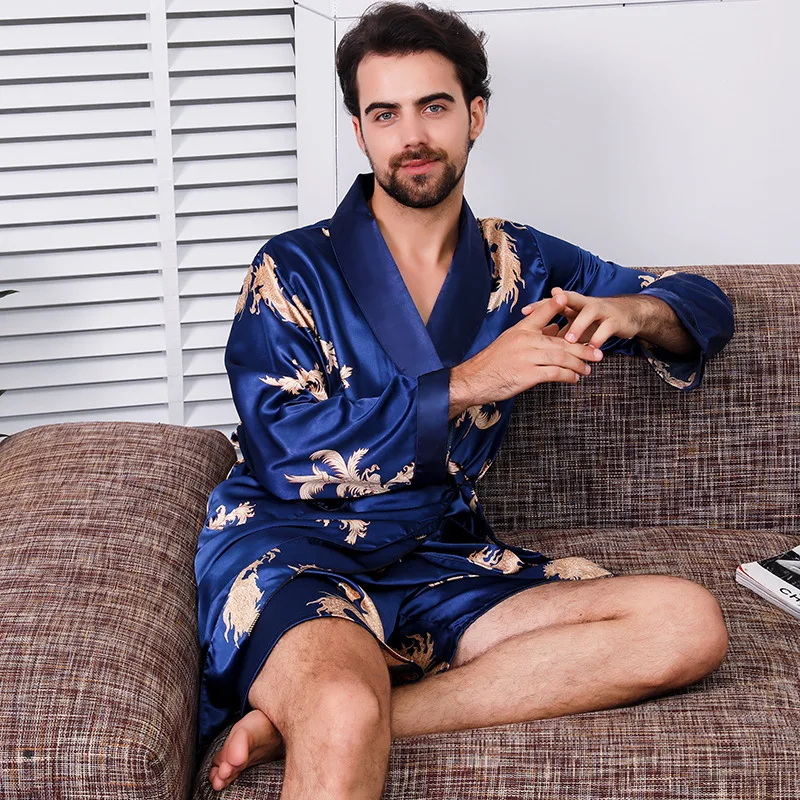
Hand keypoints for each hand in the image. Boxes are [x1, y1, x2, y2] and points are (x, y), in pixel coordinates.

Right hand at [450, 293, 603, 416]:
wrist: (473, 380)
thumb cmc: (491, 363)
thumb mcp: (510, 342)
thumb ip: (532, 334)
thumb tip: (554, 328)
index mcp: (520, 330)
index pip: (541, 313)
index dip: (555, 305)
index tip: (569, 299)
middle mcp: (525, 340)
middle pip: (561, 341)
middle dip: (583, 348)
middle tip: (597, 352)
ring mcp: (526, 357)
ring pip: (561, 357)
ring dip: (578, 364)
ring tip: (588, 368)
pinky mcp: (527, 375)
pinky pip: (554, 373)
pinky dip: (568, 376)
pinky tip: (574, 378)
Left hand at [521, 286, 642, 349]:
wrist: (628, 315)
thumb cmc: (596, 321)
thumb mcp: (575, 323)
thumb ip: (557, 330)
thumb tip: (535, 342)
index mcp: (574, 304)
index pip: (554, 301)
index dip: (539, 305)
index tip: (524, 312)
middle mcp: (586, 303)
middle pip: (570, 299)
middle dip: (557, 305)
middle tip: (545, 318)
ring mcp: (602, 310)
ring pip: (588, 314)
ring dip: (578, 327)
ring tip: (568, 341)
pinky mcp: (615, 321)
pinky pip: (605, 330)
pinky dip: (598, 340)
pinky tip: (591, 351)